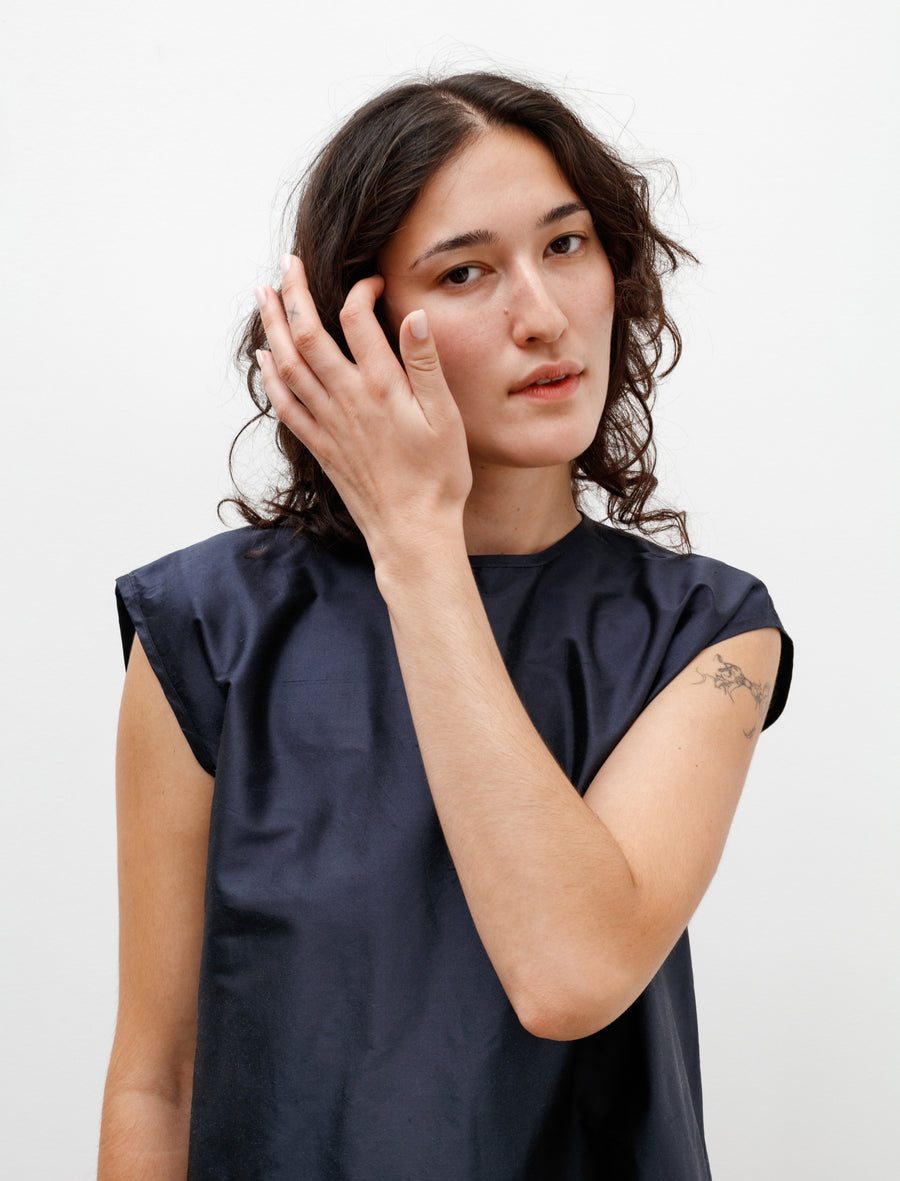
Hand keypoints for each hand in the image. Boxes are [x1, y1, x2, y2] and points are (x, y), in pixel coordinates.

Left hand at [254, 256, 471, 562]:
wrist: (412, 531)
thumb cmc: (438, 477)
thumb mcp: (445, 417)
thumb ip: (425, 364)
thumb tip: (413, 315)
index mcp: (381, 387)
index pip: (356, 320)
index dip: (360, 291)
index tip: (372, 281)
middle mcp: (347, 400)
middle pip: (308, 336)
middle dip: (293, 294)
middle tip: (286, 262)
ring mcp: (329, 424)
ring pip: (289, 365)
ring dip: (272, 326)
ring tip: (262, 294)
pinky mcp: (322, 446)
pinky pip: (286, 405)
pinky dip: (272, 378)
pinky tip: (265, 358)